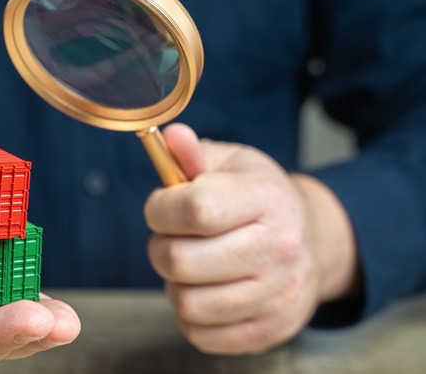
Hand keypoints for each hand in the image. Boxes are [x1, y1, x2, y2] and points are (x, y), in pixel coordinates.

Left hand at [144, 124, 357, 353]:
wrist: (312, 241)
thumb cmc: (258, 198)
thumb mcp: (231, 163)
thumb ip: (193, 153)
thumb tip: (172, 137)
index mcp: (266, 198)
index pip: (195, 209)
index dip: (160, 210)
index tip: (162, 208)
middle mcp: (279, 248)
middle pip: (180, 262)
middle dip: (161, 248)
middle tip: (176, 239)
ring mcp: (279, 295)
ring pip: (187, 304)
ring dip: (176, 285)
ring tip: (193, 266)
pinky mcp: (271, 330)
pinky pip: (201, 335)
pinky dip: (192, 316)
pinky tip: (207, 291)